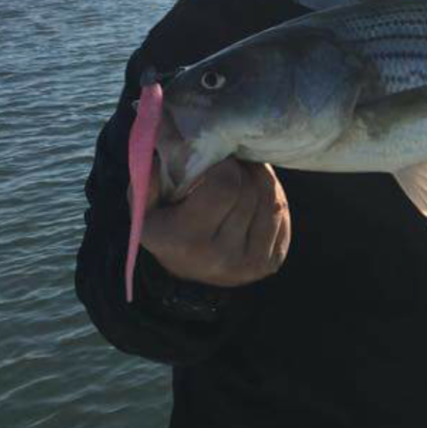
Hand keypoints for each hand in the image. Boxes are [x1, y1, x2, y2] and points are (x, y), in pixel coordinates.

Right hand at [131, 157, 290, 286]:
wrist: (188, 276)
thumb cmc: (168, 228)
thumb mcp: (146, 207)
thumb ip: (148, 179)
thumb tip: (167, 151)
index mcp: (185, 240)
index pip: (225, 186)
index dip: (226, 165)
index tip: (219, 159)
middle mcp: (220, 257)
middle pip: (250, 190)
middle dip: (244, 170)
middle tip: (233, 164)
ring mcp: (249, 264)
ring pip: (271, 200)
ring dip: (261, 179)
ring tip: (245, 175)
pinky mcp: (271, 263)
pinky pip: (280, 215)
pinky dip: (272, 198)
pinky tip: (255, 195)